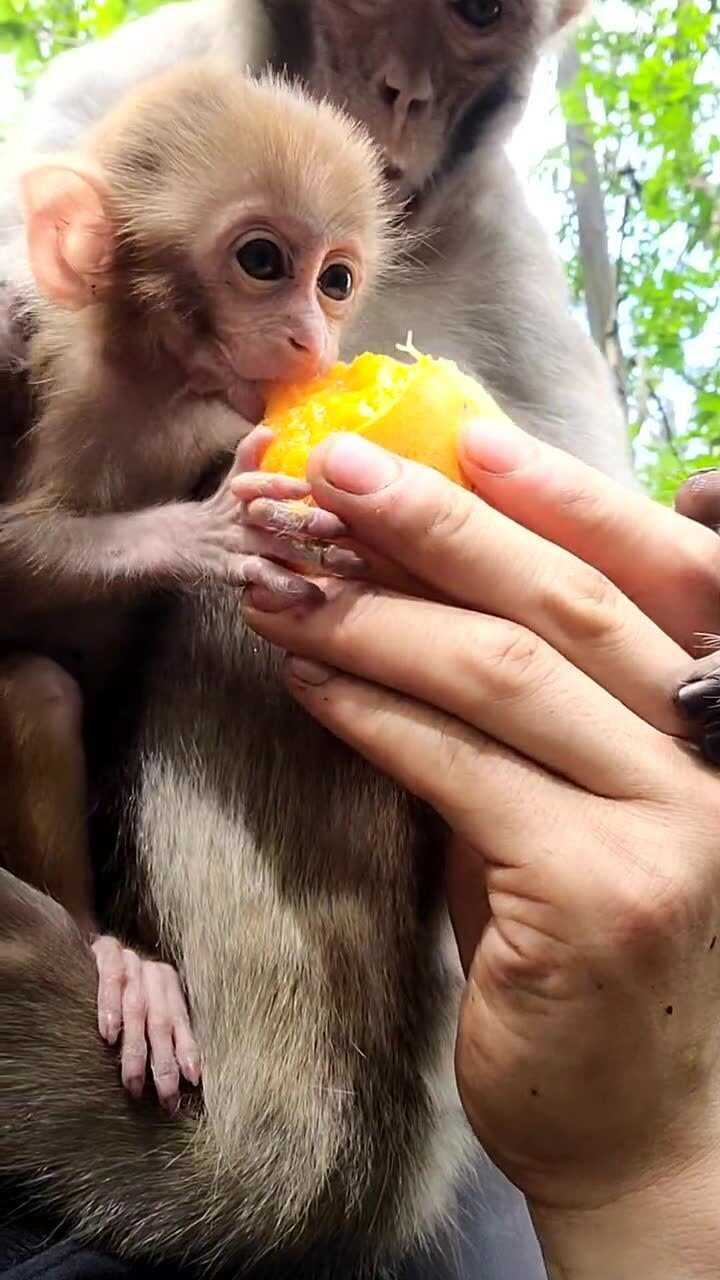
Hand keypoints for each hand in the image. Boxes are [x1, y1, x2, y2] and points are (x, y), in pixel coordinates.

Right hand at [92, 936, 200, 1112]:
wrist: (96, 946)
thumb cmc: (121, 987)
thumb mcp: (146, 1004)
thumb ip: (160, 1032)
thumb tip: (180, 1080)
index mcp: (170, 986)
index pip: (180, 1023)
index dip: (187, 1051)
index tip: (192, 1081)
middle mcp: (155, 973)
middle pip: (162, 1021)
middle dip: (163, 1061)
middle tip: (164, 1095)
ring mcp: (132, 961)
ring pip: (137, 1008)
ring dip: (136, 1047)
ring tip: (134, 1082)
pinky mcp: (107, 951)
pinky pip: (111, 979)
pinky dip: (111, 1007)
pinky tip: (109, 1034)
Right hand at [177, 431, 361, 600]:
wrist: (173, 545)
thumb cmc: (219, 512)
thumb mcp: (233, 480)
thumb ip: (250, 454)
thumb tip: (268, 427)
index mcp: (247, 491)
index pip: (264, 483)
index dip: (282, 485)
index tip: (308, 488)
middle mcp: (244, 516)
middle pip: (280, 517)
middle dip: (316, 523)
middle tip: (349, 530)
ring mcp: (239, 546)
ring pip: (281, 549)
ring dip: (316, 557)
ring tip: (350, 564)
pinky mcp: (234, 573)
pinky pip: (264, 579)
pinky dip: (289, 586)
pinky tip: (314, 593)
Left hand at [242, 429, 719, 1276]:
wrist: (643, 1121)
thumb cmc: (600, 942)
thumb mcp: (587, 800)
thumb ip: (541, 704)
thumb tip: (421, 585)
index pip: (664, 572)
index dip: (568, 495)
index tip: (465, 440)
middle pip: (570, 605)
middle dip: (442, 525)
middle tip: (335, 474)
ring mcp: (673, 827)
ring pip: (506, 675)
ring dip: (378, 615)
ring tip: (282, 579)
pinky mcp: (600, 894)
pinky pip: (459, 768)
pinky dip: (372, 713)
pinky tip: (305, 678)